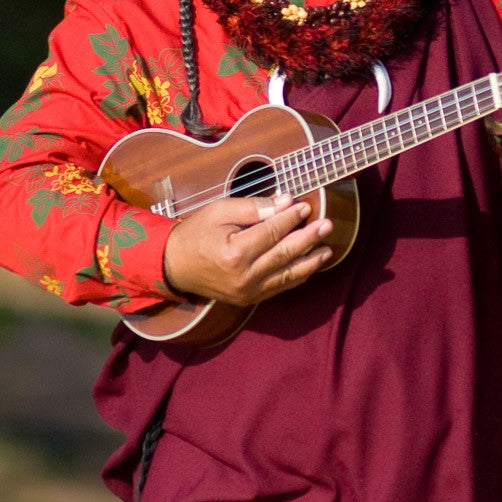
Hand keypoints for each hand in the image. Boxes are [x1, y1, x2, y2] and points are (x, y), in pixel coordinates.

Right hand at [162, 193, 333, 305]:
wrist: (174, 266)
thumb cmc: (196, 234)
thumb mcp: (219, 211)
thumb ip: (253, 208)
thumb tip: (285, 202)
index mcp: (235, 253)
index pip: (272, 232)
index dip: (291, 218)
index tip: (304, 206)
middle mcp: (244, 276)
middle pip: (285, 254)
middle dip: (309, 238)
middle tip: (327, 225)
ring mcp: (249, 291)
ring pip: (288, 275)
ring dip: (310, 261)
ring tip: (327, 248)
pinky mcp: (250, 299)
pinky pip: (280, 287)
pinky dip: (297, 275)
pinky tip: (310, 264)